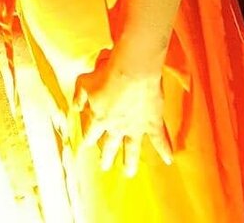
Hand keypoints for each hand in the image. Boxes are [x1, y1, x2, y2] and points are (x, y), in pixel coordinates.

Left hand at [71, 50, 172, 177]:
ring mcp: (135, 127)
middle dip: (106, 157)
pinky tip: (169, 160)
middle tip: (104, 167)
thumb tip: (74, 107)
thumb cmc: (108, 73)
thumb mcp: (85, 81)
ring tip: (129, 172)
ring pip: (132, 149)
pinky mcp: (152, 123)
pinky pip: (159, 139)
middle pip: (109, 146)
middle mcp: (116, 127)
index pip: (91, 134)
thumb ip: (79, 96)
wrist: (132, 70)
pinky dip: (165, 149)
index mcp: (99, 118)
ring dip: (130, 162)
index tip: (87, 145)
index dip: (88, 139)